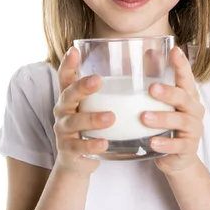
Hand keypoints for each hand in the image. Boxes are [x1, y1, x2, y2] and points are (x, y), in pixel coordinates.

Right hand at [53, 47, 114, 175]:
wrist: (78, 160)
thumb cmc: (91, 126)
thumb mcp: (95, 107)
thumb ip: (109, 90)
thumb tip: (146, 62)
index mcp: (70, 97)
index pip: (65, 77)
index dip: (68, 63)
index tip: (74, 50)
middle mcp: (63, 111)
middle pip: (68, 95)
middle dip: (82, 88)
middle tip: (98, 81)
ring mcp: (64, 131)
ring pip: (74, 122)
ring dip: (92, 119)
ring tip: (111, 117)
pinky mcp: (69, 150)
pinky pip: (80, 147)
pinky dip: (92, 145)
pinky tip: (104, 143)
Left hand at [141, 46, 204, 174]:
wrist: (178, 159)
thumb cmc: (168, 126)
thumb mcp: (163, 104)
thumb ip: (157, 80)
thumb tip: (148, 52)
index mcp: (188, 96)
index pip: (186, 77)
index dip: (182, 64)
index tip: (175, 50)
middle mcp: (193, 110)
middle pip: (184, 97)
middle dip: (168, 92)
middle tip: (151, 88)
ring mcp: (193, 130)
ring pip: (180, 121)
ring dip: (162, 118)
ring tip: (144, 117)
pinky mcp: (188, 148)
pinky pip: (177, 145)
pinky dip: (165, 144)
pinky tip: (152, 142)